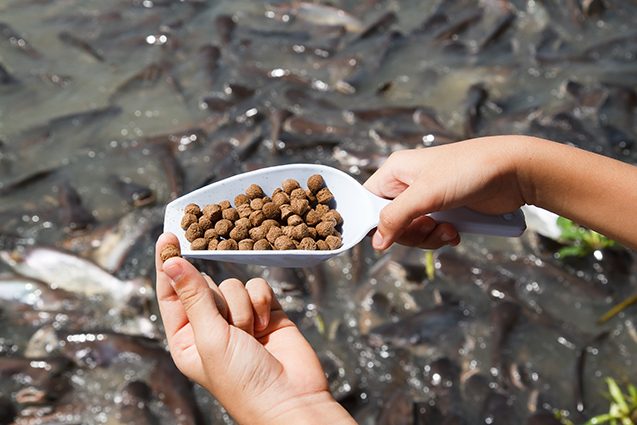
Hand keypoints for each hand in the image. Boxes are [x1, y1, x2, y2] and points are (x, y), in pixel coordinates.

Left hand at [155, 233, 354, 424]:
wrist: (292, 396)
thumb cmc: (243, 379)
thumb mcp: (210, 337)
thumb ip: (193, 296)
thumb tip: (170, 262)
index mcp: (186, 338)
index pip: (170, 293)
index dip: (168, 265)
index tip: (168, 236)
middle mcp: (210, 326)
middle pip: (204, 285)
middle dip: (218, 299)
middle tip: (227, 324)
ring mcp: (239, 318)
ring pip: (233, 284)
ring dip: (242, 307)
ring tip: (250, 334)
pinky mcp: (266, 311)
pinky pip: (257, 286)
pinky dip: (262, 302)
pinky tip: (266, 325)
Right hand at [364, 136, 526, 249]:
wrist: (515, 171)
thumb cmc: (470, 169)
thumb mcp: (426, 194)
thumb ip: (396, 217)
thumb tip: (377, 242)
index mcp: (396, 171)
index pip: (368, 202)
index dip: (374, 222)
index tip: (388, 235)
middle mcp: (408, 184)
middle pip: (390, 223)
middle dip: (410, 233)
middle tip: (428, 227)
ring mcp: (428, 198)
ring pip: (412, 232)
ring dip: (429, 238)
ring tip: (448, 229)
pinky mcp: (447, 210)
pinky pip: (432, 233)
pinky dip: (442, 237)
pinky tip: (457, 230)